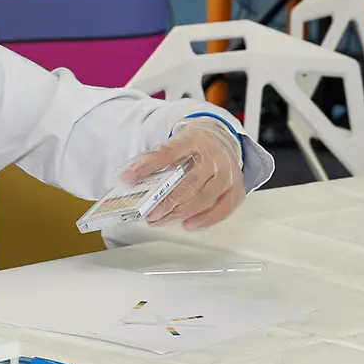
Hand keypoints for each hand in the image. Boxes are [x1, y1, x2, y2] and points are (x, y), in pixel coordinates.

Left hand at [121, 116, 244, 230]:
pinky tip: (187, 224)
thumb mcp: (173, 144)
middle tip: (146, 212)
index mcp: (193, 139)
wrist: (220, 140)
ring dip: (177, 214)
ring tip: (158, 219)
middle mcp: (214, 156)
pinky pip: (222, 209)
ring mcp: (227, 173)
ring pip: (202, 199)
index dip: (146, 166)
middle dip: (163, 202)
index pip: (167, 153)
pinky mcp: (235, 188)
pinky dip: (204, 220)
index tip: (127, 177)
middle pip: (187, 183)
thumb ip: (155, 160)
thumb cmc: (192, 147)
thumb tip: (129, 180)